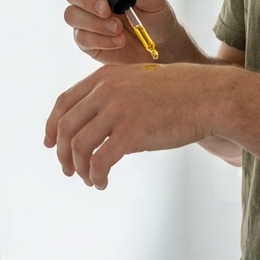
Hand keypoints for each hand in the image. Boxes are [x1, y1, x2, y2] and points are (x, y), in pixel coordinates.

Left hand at [44, 62, 224, 188]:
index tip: (50, 143)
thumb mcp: (138, 80)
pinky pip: (99, 160)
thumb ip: (115, 93)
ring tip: (89, 179)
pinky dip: (96, 175)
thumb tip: (97, 120)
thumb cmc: (180, 92)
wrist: (209, 96)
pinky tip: (102, 182)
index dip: (52, 126)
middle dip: (63, 152)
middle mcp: (105, 90)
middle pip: (65, 126)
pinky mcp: (131, 133)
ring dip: (79, 167)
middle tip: (69, 170)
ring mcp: (117, 110)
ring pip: (78, 145)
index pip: (64, 102)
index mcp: (104, 76)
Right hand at [62, 0, 187, 63]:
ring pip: (71, 15)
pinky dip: (100, 40)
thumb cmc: (157, 16)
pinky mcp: (87, 40)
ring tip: (118, 29)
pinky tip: (118, 41)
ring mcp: (86, 19)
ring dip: (94, 23)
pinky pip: (81, 38)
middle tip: (107, 11)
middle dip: (87, 0)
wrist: (162, 45)